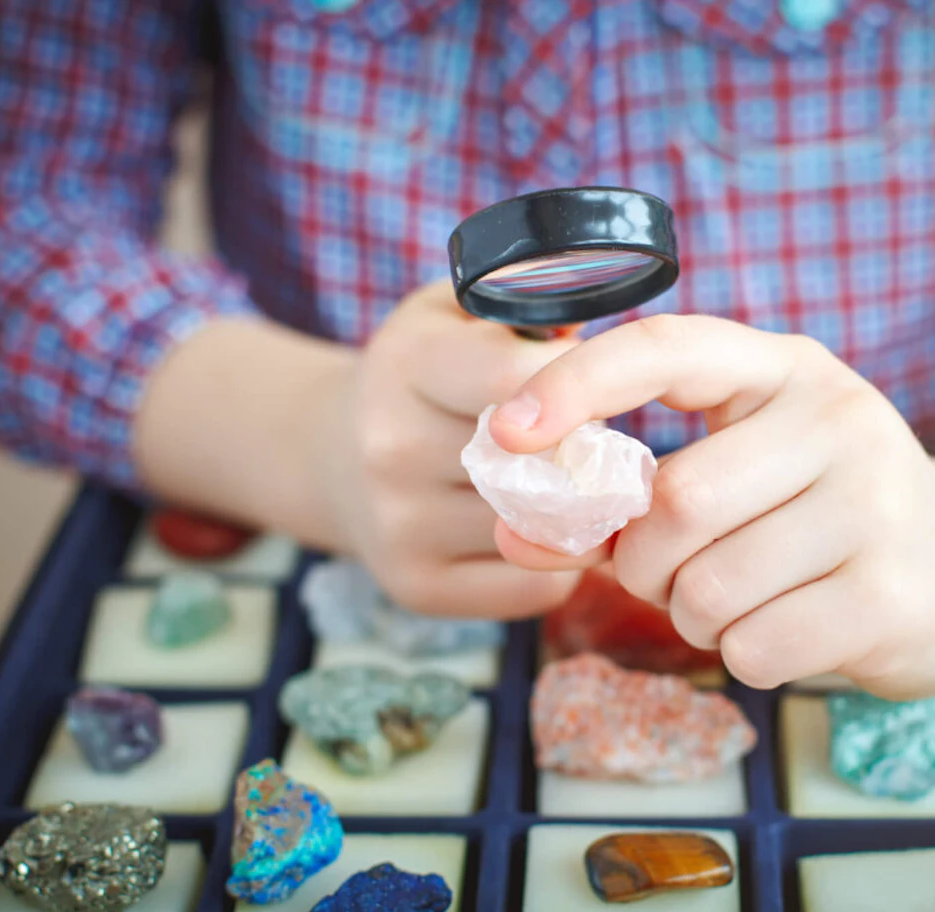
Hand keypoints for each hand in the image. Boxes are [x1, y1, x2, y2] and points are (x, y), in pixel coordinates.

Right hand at [319, 281, 582, 618]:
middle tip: (603, 447)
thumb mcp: (456, 312)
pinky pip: (536, 585)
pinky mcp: (418, 586)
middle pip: (535, 462)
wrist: (332, 455)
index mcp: (407, 362)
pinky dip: (561, 563)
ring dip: (581, 514)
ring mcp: (399, 524)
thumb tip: (602, 339)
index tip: (599, 391)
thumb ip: (525, 302)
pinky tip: (548, 533)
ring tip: (576, 487)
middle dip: (588, 454)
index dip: (577, 386)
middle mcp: (390, 447)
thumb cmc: (424, 373)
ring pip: (542, 528)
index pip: (515, 380)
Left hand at [484, 314, 934, 696]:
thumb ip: (624, 501)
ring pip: (707, 589)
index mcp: (784, 369)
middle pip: (676, 503)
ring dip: (696, 618)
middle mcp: (837, 418)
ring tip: (743, 603)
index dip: (576, 387)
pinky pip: (754, 647)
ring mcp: (875, 503)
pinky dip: (744, 656)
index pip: (667, 349)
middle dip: (646, 564)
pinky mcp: (891, 593)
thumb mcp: (739, 477)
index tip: (506, 433)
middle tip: (672, 576)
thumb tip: (513, 536)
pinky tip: (788, 632)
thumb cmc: (820, 518)